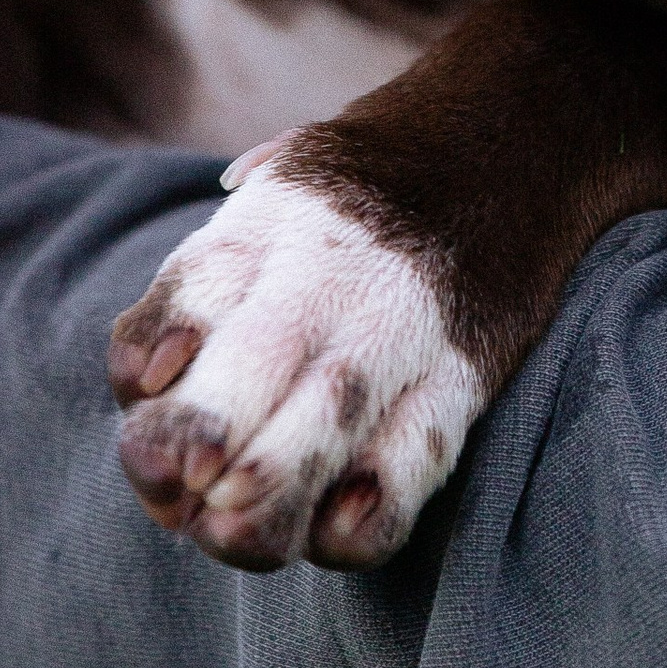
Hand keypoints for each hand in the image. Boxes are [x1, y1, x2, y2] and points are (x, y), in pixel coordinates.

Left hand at [107, 135, 487, 572]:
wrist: (519, 133)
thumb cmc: (373, 179)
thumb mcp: (286, 168)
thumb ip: (219, 258)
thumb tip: (150, 367)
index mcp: (276, 213)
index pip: (193, 288)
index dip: (153, 350)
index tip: (147, 388)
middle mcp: (335, 268)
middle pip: (256, 360)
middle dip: (206, 434)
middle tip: (185, 489)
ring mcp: (408, 322)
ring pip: (332, 418)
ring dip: (271, 490)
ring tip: (229, 532)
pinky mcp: (469, 370)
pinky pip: (419, 457)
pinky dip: (372, 513)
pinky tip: (330, 534)